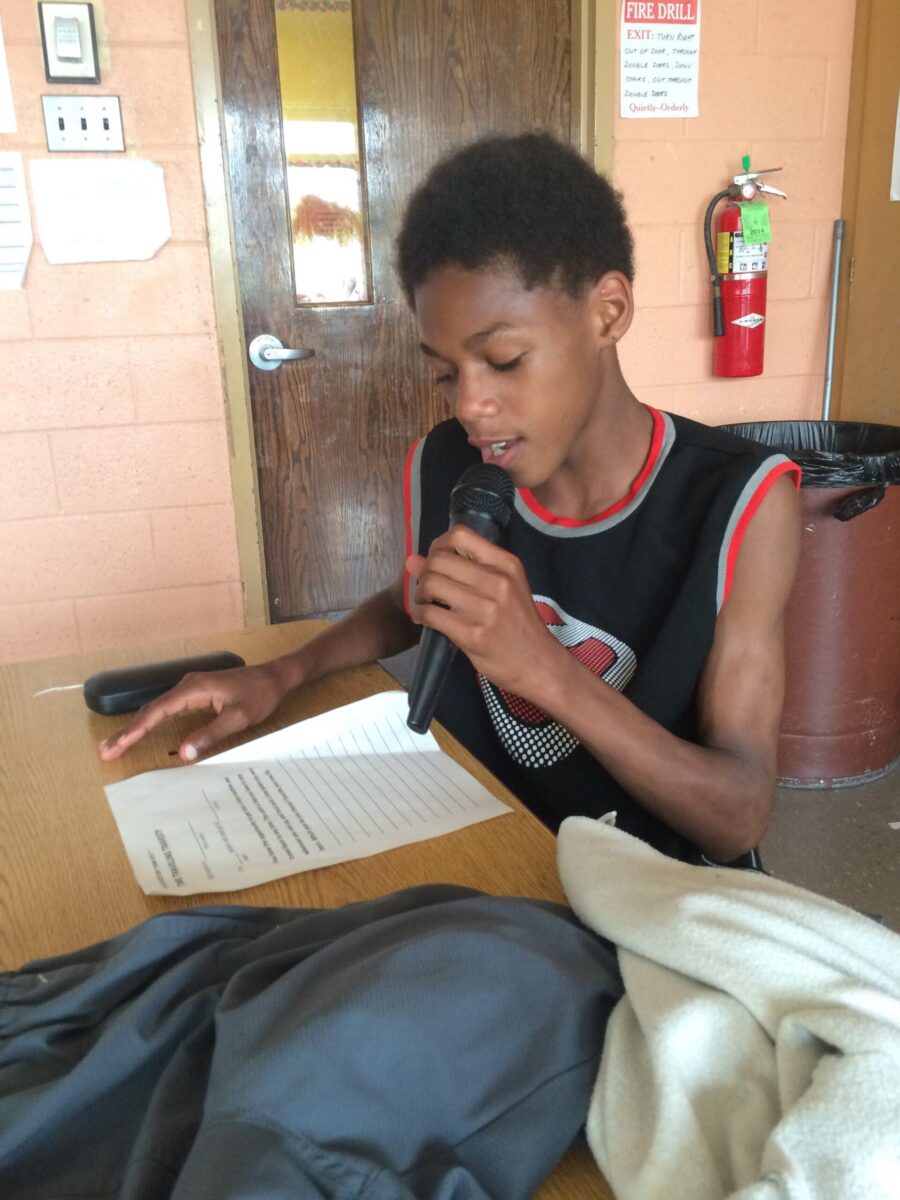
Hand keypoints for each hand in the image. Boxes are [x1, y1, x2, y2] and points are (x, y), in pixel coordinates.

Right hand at [97, 662, 288, 763]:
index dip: (136, 731)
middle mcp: (188, 685)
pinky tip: (143, 731)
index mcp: (194, 689)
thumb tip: (183, 754)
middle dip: (128, 731)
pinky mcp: (195, 693)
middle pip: (151, 709)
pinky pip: (167, 708)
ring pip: (157, 709)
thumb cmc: (259, 696)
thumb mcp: (239, 718)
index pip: (157, 712)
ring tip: (117, 745)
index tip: (117, 746)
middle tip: (106, 752)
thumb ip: (210, 734)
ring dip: (137, 727)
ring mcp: (190, 688)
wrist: (275, 677)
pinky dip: (152, 721)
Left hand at [406, 525, 564, 699]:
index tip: (435, 561)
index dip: (437, 545)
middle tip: (426, 587)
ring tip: (424, 602)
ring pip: (431, 584)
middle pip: (439, 560)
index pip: (460, 536)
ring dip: (419, 593)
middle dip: (424, 572)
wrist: (539, 664)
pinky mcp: (471, 634)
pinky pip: (430, 614)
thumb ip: (466, 569)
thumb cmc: (520, 624)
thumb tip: (413, 559)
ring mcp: (484, 608)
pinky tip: (422, 617)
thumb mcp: (507, 587)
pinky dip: (418, 614)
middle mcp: (496, 581)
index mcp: (506, 564)